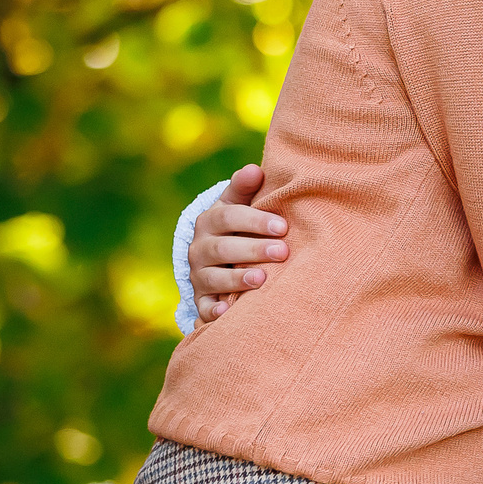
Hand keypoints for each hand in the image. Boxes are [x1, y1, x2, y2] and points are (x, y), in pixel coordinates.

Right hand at [190, 164, 288, 321]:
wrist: (217, 257)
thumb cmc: (239, 226)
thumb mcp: (239, 204)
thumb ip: (245, 188)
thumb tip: (255, 169)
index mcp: (210, 221)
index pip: (228, 217)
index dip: (254, 220)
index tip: (283, 226)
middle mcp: (200, 248)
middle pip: (222, 248)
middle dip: (253, 250)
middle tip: (283, 252)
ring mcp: (199, 276)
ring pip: (213, 278)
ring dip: (237, 279)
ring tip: (262, 279)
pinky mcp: (202, 300)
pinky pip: (204, 308)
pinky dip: (213, 312)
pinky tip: (227, 314)